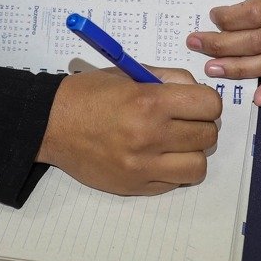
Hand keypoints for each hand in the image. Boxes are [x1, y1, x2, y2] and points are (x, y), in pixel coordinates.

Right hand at [36, 66, 220, 195]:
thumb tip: (198, 92)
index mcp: (150, 102)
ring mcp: (143, 166)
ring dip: (192, 153)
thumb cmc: (89, 94)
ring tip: (175, 144)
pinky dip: (173, 171)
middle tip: (185, 122)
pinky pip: (175, 183)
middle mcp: (150, 136)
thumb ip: (168, 80)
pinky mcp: (135, 187)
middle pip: (208, 136)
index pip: (210, 106)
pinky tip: (157, 158)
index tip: (196, 103)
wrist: (50, 124)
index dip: (207, 102)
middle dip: (201, 126)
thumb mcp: (129, 74)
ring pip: (198, 166)